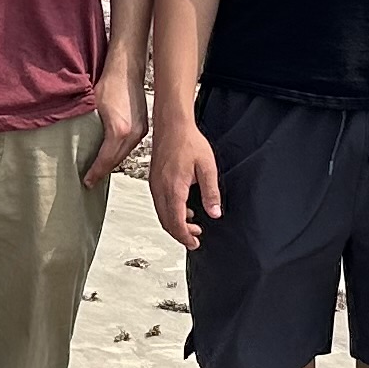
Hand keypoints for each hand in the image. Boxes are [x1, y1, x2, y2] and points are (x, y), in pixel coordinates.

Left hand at [82, 65, 148, 190]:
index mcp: (119, 131)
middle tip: (91, 180)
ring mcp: (141, 130)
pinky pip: (130, 145)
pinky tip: (110, 153)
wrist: (127, 69)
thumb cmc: (109, 83)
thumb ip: (86, 128)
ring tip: (99, 169)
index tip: (87, 182)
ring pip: (124, 154)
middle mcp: (133, 134)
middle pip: (116, 161)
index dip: (95, 173)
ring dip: (112, 162)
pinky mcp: (143, 126)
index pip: (105, 160)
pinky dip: (119, 152)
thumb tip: (74, 143)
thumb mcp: (91, 108)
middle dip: (103, 171)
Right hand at [148, 112, 220, 247]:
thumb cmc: (188, 141)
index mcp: (173, 189)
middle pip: (166, 222)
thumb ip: (211, 192)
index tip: (194, 243)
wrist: (172, 125)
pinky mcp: (154, 180)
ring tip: (191, 225)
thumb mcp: (207, 168)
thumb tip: (215, 213)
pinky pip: (159, 203)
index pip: (176, 222)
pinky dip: (169, 212)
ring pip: (161, 214)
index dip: (185, 236)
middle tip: (194, 239)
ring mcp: (154, 185)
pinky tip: (183, 208)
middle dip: (180, 234)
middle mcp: (160, 189)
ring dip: (174, 223)